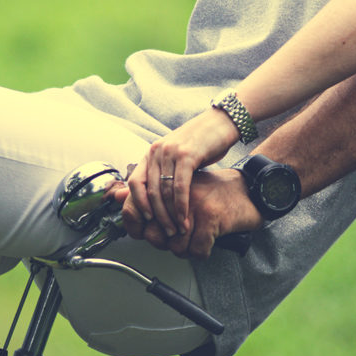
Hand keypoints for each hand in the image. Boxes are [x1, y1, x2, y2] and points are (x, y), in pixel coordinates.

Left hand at [126, 108, 239, 236]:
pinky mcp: (187, 155)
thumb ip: (161, 174)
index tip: (147, 220)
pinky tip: (184, 218)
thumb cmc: (201, 143)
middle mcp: (157, 151)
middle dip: (157, 215)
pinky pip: (179, 186)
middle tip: (165, 232)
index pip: (134, 182)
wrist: (221, 123)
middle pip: (149, 190)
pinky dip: (181, 206)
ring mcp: (171, 152)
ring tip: (176, 229)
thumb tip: (142, 191)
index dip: (139, 203)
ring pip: (163, 190)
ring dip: (169, 214)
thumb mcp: (176, 157)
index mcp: (151, 153)